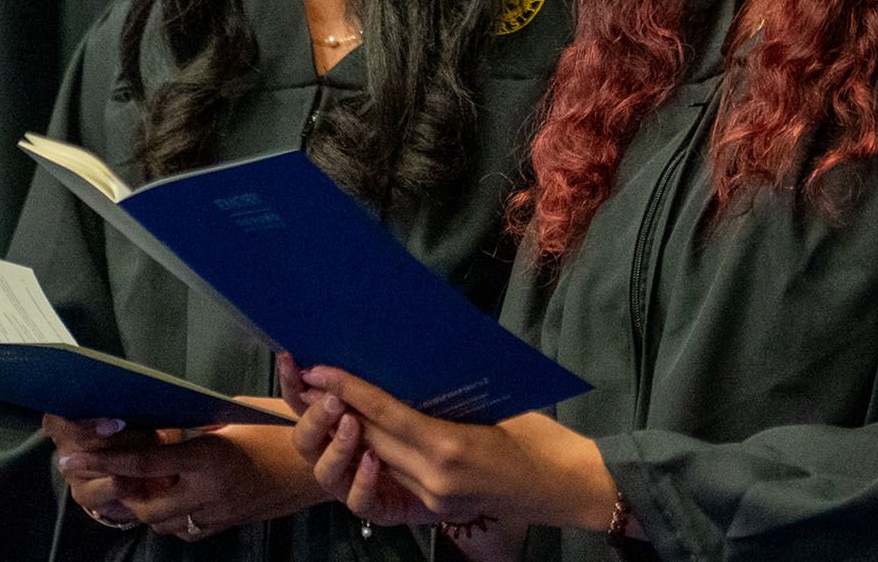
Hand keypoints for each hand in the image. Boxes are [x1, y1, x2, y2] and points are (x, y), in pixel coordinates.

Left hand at [52, 403, 319, 540]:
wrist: (323, 466)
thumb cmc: (283, 429)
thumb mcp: (236, 413)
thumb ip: (196, 422)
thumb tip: (159, 419)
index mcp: (211, 459)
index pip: (145, 463)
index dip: (106, 460)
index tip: (73, 456)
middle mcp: (209, 493)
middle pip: (143, 505)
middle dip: (119, 491)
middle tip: (109, 469)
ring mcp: (216, 514)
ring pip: (159, 522)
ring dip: (142, 504)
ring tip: (136, 481)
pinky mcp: (224, 525)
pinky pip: (183, 530)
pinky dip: (167, 515)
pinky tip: (167, 496)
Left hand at [283, 359, 617, 540]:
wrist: (565, 486)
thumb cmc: (541, 438)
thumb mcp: (494, 408)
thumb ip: (447, 403)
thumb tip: (408, 378)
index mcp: (450, 446)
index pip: (386, 415)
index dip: (350, 391)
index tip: (320, 369)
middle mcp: (433, 477)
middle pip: (373, 438)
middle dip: (340, 408)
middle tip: (312, 378)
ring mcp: (432, 496)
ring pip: (379, 459)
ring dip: (353, 431)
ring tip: (329, 402)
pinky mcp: (436, 508)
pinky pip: (397, 475)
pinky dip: (379, 452)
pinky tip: (366, 434)